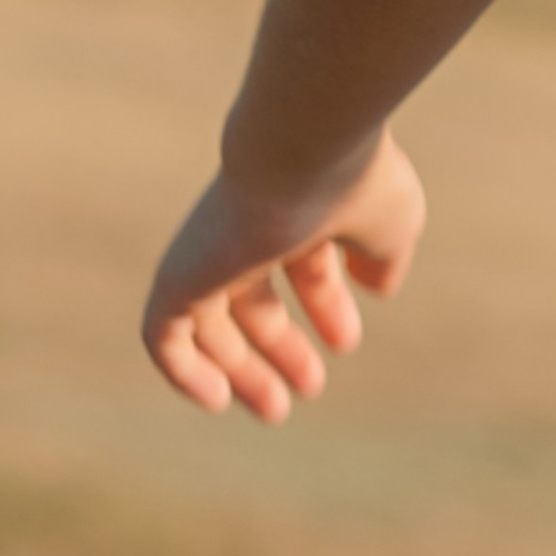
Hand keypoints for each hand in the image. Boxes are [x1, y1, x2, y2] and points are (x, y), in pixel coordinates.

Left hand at [143, 129, 425, 419]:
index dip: (326, 307)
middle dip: (279, 345)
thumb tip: (376, 285)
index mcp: (299, 209)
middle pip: (252, 296)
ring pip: (208, 321)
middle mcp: (249, 227)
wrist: (305, 145)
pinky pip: (162, 333)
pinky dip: (182, 369)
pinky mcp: (179, 272)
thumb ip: (385, 256)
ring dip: (239, 368)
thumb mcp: (392, 224)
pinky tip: (217, 398)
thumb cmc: (358, 181)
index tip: (347, 344)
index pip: (303, 264)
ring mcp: (210, 249)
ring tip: (275, 410)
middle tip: (309, 388)